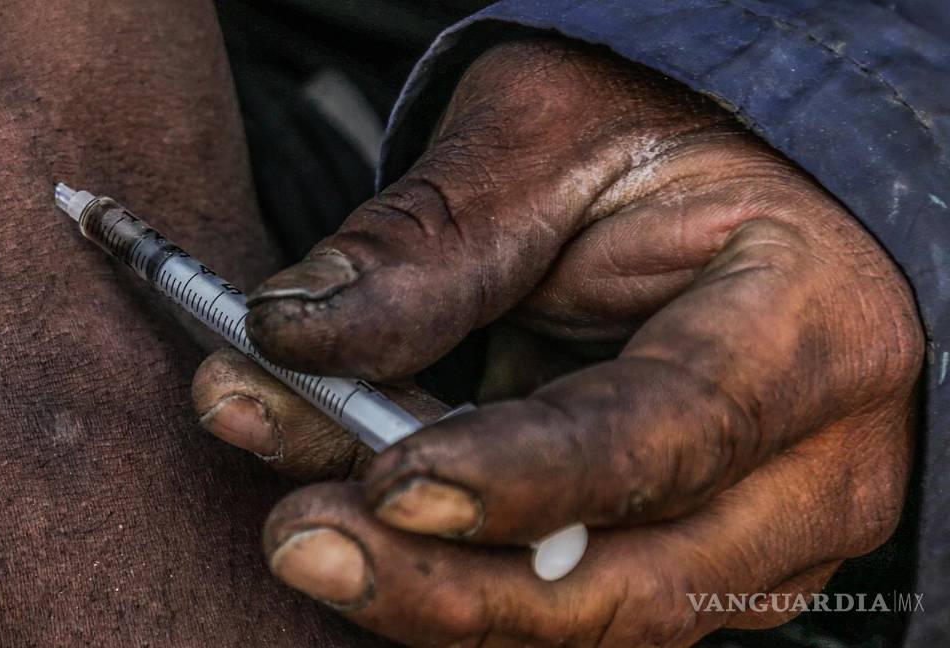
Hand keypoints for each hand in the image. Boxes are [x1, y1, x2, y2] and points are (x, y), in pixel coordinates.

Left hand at [192, 38, 922, 645]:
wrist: (724, 178)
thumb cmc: (657, 134)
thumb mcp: (544, 137)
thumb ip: (430, 242)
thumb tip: (292, 330)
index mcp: (812, 325)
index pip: (677, 431)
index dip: (528, 475)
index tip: (388, 480)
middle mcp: (812, 464)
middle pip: (639, 582)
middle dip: (456, 587)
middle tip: (300, 537)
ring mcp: (763, 535)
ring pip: (595, 617)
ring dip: (435, 587)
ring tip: (299, 523)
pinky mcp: (695, 560)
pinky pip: (570, 599)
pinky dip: (458, 572)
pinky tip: (361, 518)